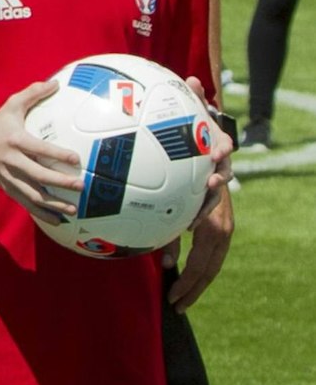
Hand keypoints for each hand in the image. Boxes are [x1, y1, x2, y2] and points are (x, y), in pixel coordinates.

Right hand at [0, 79, 84, 222]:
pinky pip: (26, 203)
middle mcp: (11, 161)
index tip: (76, 159)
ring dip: (53, 203)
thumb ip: (33, 93)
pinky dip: (41, 213)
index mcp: (15, 141)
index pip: (39, 149)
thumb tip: (56, 83)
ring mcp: (9, 177)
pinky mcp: (8, 188)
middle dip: (59, 182)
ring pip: (32, 194)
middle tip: (80, 186)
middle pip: (37, 175)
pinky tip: (58, 220)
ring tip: (72, 208)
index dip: (57, 155)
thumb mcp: (11, 105)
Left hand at [167, 75, 234, 310]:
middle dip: (197, 279)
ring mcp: (214, 221)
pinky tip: (167, 284)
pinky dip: (186, 270)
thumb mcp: (199, 119)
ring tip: (175, 306)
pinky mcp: (206, 226)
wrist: (216, 145)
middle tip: (177, 301)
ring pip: (209, 260)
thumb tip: (192, 77)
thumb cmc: (200, 132)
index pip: (211, 226)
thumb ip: (196, 104)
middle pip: (212, 254)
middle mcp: (218, 212)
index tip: (176, 265)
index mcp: (215, 195)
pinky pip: (199, 254)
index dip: (195, 248)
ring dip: (194, 282)